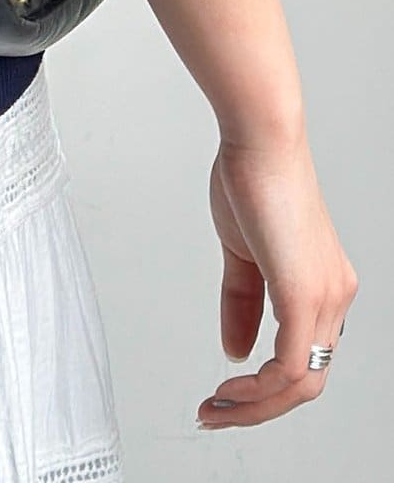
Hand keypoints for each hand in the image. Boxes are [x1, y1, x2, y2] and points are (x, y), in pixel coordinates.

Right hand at [197, 131, 356, 429]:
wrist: (259, 140)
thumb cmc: (252, 178)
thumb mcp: (241, 253)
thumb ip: (240, 303)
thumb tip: (236, 351)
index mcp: (324, 286)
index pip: (305, 357)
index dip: (266, 388)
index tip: (225, 395)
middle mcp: (335, 297)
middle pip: (308, 382)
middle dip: (259, 409)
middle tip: (217, 412)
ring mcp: (326, 298)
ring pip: (302, 383)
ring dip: (255, 406)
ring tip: (217, 406)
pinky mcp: (305, 294)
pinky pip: (291, 366)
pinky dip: (260, 389)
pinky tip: (232, 389)